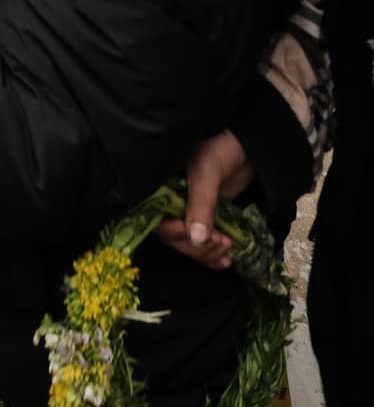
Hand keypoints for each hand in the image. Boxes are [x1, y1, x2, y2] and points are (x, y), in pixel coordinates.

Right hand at [156, 131, 253, 269]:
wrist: (248, 146)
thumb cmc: (222, 148)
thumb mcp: (208, 172)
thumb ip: (201, 203)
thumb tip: (195, 239)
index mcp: (163, 185)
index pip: (157, 216)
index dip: (173, 231)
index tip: (194, 237)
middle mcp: (172, 199)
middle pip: (173, 235)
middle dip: (196, 246)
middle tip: (221, 242)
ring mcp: (190, 209)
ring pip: (189, 243)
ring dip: (207, 253)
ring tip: (228, 249)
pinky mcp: (207, 217)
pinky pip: (203, 242)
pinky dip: (213, 255)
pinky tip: (227, 261)